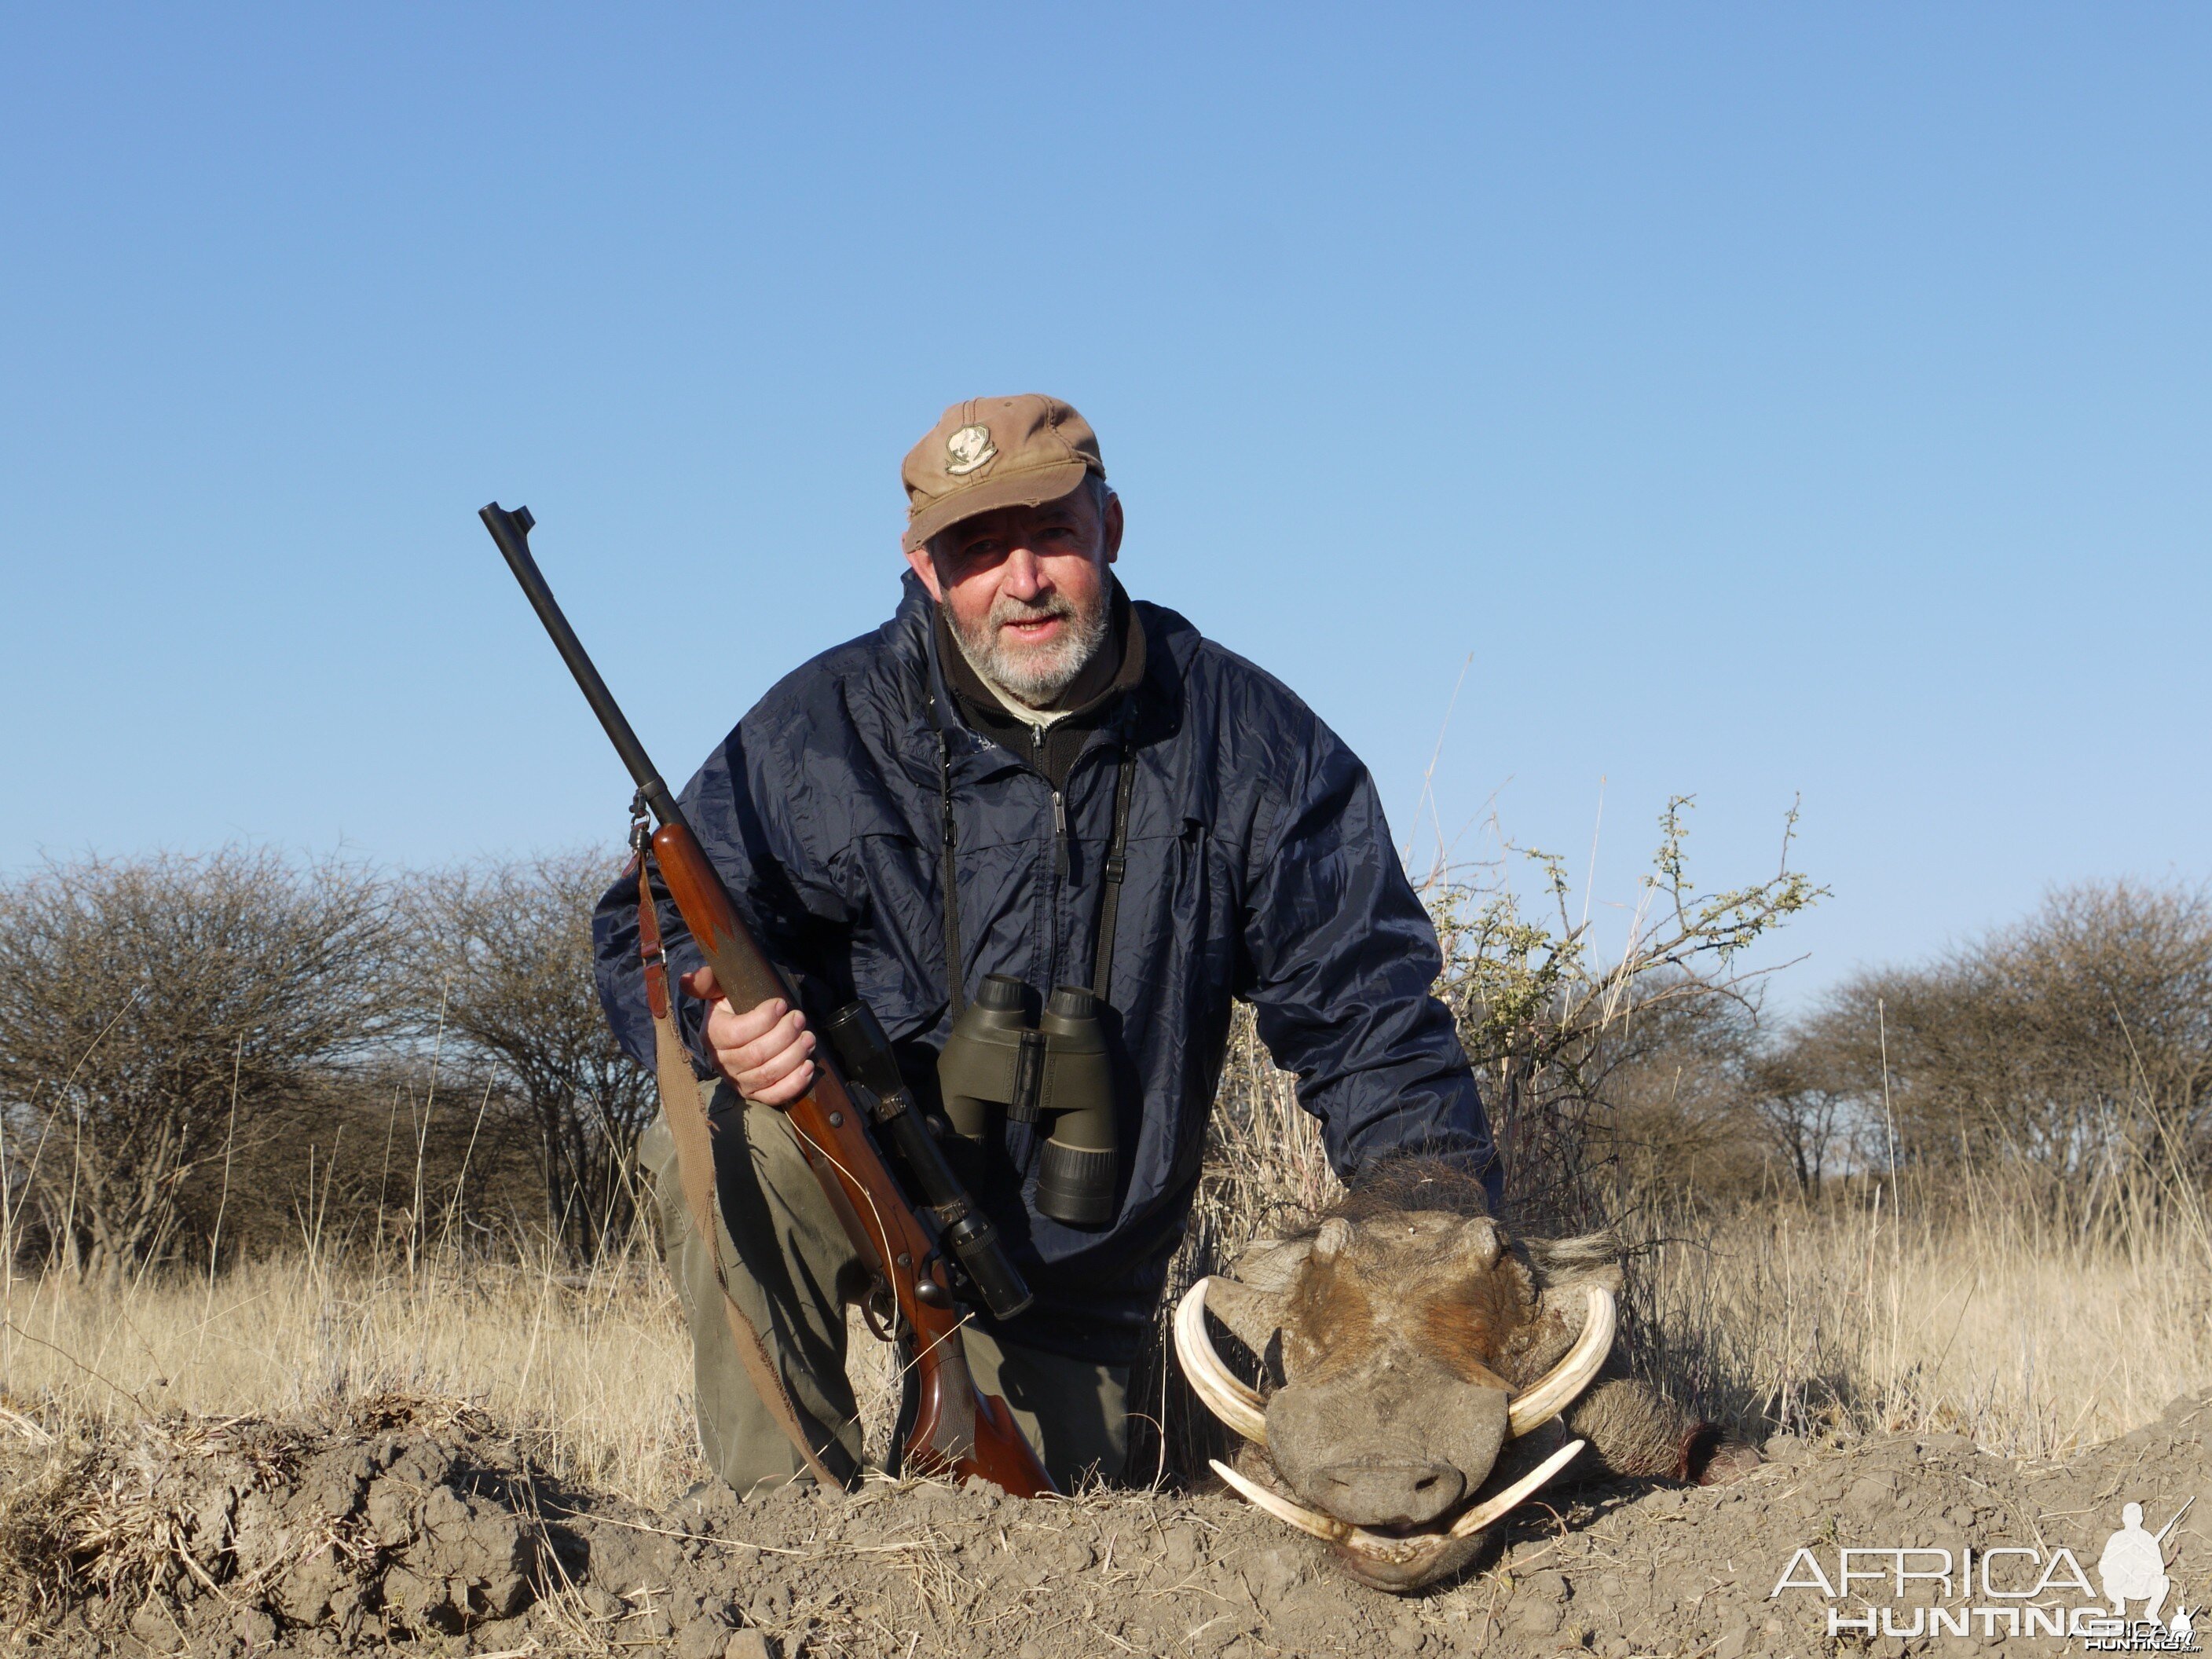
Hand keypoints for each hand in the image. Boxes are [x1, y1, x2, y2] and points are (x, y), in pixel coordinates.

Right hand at [679, 965, 815, 1106]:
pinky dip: (794, 1084)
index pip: (738, 1033)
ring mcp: (738, 1080)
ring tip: (809, 1038)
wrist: (744, 1024)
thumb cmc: (735, 1002)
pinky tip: (808, 1067)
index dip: (764, 1019)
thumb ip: (706, 981)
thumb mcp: (719, 987)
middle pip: (756, 1055)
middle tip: (800, 1018)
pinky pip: (774, 1096)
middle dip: (784, 1035)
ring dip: (794, 1055)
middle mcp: (722, 1062)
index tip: (782, 1004)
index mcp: (712, 1034)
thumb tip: (686, 979)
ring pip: (768, 1074)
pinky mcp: (755, 1093)